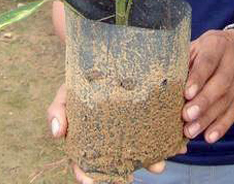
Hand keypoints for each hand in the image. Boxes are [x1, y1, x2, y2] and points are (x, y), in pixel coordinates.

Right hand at [47, 83, 166, 183]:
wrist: (103, 62)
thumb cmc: (80, 84)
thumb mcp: (65, 93)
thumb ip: (57, 111)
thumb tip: (56, 133)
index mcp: (88, 141)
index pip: (84, 164)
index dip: (85, 175)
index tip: (90, 183)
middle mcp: (111, 142)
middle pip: (116, 163)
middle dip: (124, 172)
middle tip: (131, 177)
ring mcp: (131, 132)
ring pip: (141, 152)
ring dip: (151, 161)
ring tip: (159, 164)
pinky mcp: (148, 119)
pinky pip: (159, 133)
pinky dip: (168, 140)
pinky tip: (177, 143)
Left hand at [182, 29, 233, 144]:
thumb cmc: (209, 47)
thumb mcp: (197, 44)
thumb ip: (186, 59)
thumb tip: (166, 80)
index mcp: (217, 45)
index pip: (208, 62)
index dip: (198, 78)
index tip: (186, 94)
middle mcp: (232, 63)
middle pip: (219, 85)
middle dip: (202, 102)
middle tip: (186, 116)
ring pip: (225, 102)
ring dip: (208, 119)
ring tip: (190, 131)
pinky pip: (233, 113)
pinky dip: (221, 127)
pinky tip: (209, 137)